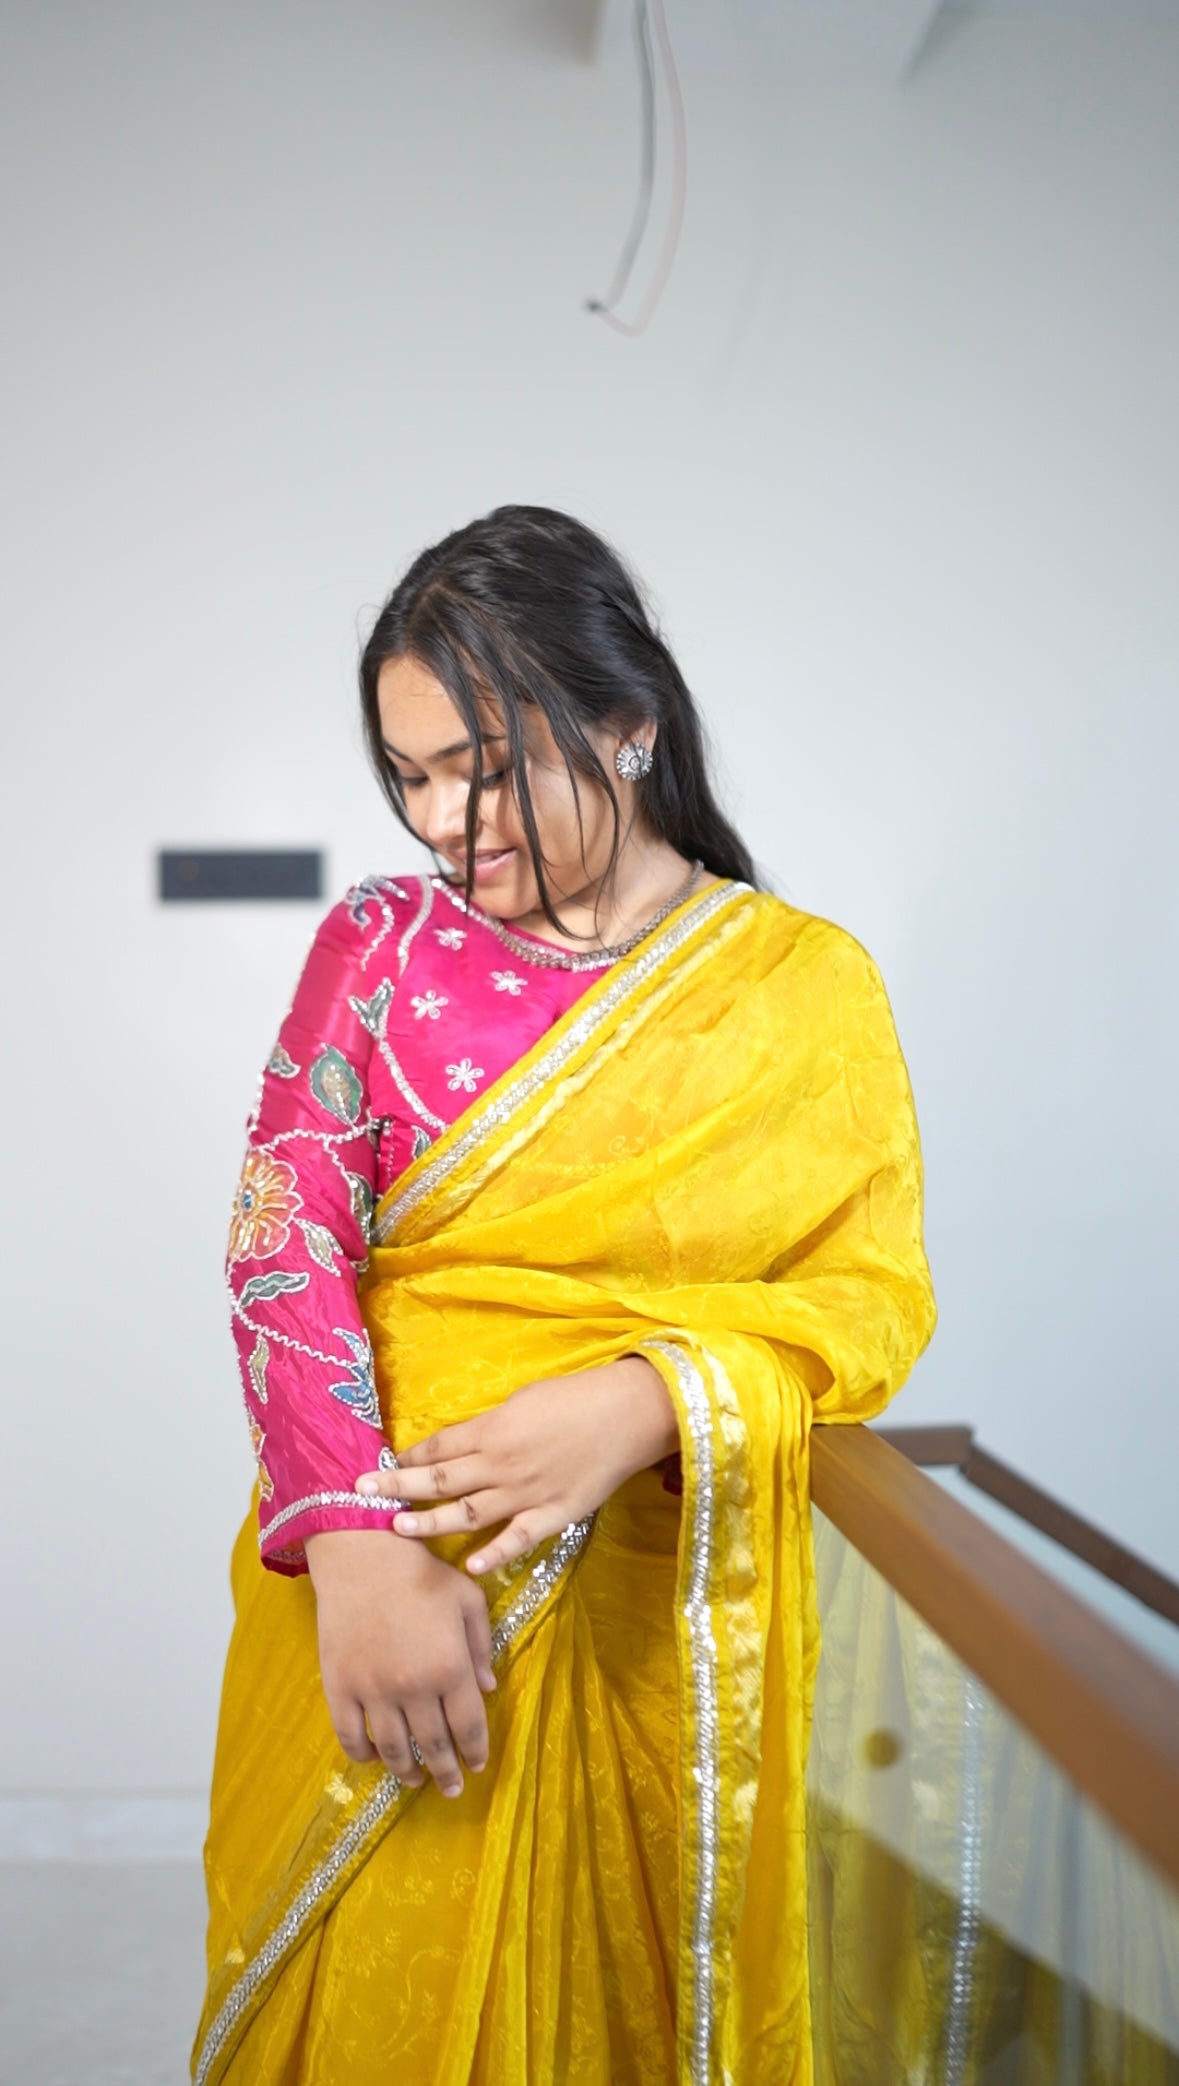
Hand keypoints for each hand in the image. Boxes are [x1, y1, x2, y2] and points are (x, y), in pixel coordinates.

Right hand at [304, 1529, 495, 1797]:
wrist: (362, 1556)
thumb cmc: (421, 1572)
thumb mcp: (467, 1599)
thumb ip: (480, 1645)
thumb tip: (489, 1688)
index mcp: (450, 1667)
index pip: (469, 1727)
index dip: (474, 1752)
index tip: (476, 1766)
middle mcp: (414, 1688)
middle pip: (435, 1746)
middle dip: (447, 1772)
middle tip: (451, 1789)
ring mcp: (374, 1692)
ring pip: (394, 1749)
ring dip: (408, 1772)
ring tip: (417, 1780)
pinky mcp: (340, 1688)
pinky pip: (351, 1737)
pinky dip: (364, 1755)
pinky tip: (375, 1758)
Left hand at [354, 1355, 678, 1575]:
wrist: (628, 1414)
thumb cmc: (576, 1397)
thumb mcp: (524, 1400)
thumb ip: (492, 1425)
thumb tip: (465, 1442)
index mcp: (493, 1429)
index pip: (438, 1447)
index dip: (407, 1458)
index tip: (380, 1466)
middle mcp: (501, 1463)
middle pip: (439, 1478)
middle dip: (398, 1487)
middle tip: (361, 1494)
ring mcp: (526, 1493)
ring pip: (467, 1513)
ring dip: (430, 1522)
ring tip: (398, 1528)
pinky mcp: (553, 1515)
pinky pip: (517, 1539)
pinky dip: (493, 1554)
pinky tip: (470, 1566)